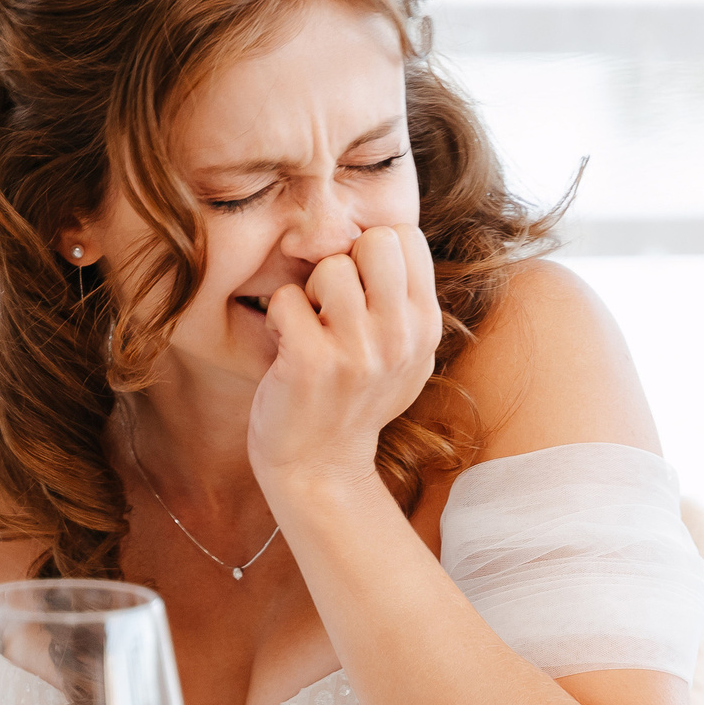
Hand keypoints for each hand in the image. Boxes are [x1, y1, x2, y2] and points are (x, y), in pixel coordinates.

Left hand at [247, 224, 439, 495]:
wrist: (319, 468)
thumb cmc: (354, 400)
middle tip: (331, 304)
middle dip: (345, 262)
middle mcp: (400, 338)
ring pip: (330, 266)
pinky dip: (278, 317)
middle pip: (376, 240)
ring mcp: (358, 352)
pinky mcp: (311, 364)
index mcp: (425, 327)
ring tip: (309, 327)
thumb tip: (390, 238)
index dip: (373, 252)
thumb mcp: (405, 356)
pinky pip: (288, 299)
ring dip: (309, 292)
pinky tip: (286, 346)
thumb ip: (406, 303)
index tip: (360, 290)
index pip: (406, 237)